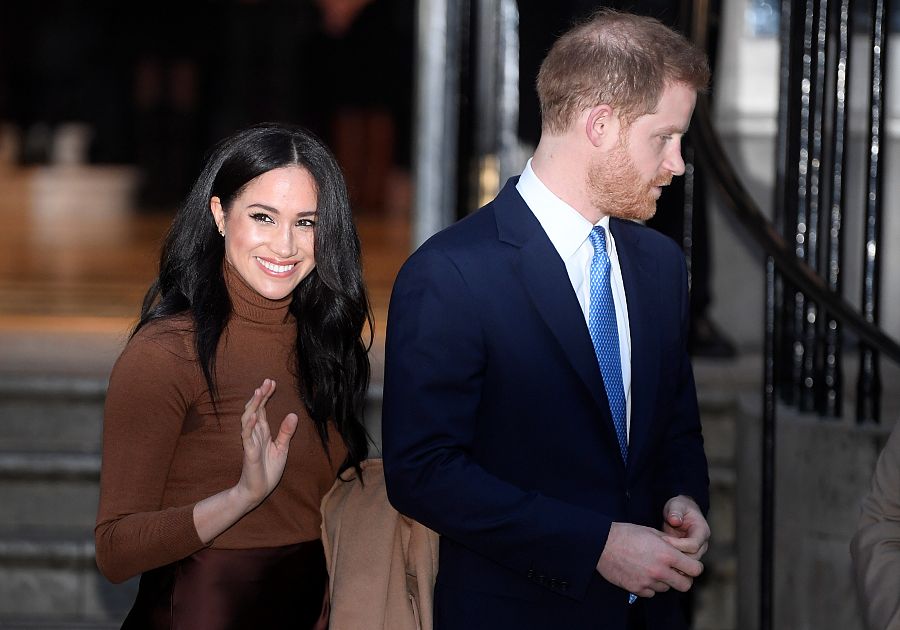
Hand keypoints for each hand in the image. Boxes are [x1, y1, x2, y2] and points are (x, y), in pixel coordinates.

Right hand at [235, 379, 298, 507]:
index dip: (266, 396)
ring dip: (253, 405)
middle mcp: (255, 434)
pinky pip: (247, 436)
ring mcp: (250, 442)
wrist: (258, 490)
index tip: (272, 382)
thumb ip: (286, 432)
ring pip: (248, 419)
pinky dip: (250, 425)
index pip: (263, 409)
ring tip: (259, 392)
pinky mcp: (249, 452)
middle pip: (255, 409)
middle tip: (267, 381)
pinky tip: (254, 415)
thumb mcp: (282, 448)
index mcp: (263, 432)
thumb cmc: (268, 470)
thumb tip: (293, 414)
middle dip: (260, 395)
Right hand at [596, 522, 703, 597]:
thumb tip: (684, 551)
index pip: (695, 569)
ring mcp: (648, 582)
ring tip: (653, 568)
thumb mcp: (651, 532)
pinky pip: (651, 592)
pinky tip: (642, 573)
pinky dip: (650, 586)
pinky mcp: (636, 589)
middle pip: (685, 585)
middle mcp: (659, 570)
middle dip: (683, 578)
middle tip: (676, 571)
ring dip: (664, 581)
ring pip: (667, 588)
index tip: (689, 564)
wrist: (601, 544)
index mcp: (666, 554)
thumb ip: (670, 543)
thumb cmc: (626, 534)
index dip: (694, 566)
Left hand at [661, 495, 709, 560]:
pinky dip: (672, 563)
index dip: (678, 544)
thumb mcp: (676, 505)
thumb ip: (676, 511)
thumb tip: (675, 521)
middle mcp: (702, 544)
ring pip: (687, 564)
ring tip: (658, 555)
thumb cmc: (679, 507)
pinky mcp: (687, 554)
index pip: (693, 545)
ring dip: (674, 561)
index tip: (664, 539)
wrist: (680, 511)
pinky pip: (682, 564)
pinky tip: (660, 559)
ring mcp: (696, 551)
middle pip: (692, 558)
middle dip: (676, 555)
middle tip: (659, 551)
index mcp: (702, 531)